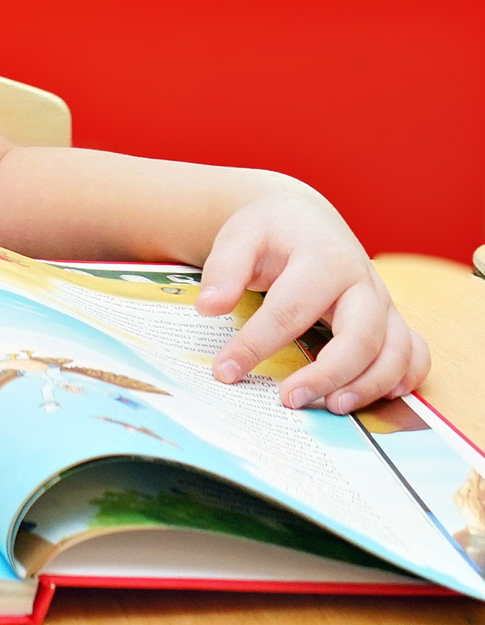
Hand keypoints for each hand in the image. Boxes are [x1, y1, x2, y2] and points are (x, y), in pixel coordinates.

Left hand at [197, 184, 427, 412]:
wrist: (303, 217)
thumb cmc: (271, 230)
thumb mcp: (240, 235)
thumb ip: (224, 269)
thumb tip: (209, 307)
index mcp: (323, 259)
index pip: (289, 310)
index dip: (256, 345)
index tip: (226, 371)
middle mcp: (363, 282)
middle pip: (360, 336)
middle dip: (328, 374)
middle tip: (288, 400)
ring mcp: (383, 301)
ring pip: (395, 349)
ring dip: (369, 384)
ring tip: (331, 407)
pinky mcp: (392, 317)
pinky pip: (414, 351)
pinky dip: (407, 375)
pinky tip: (381, 395)